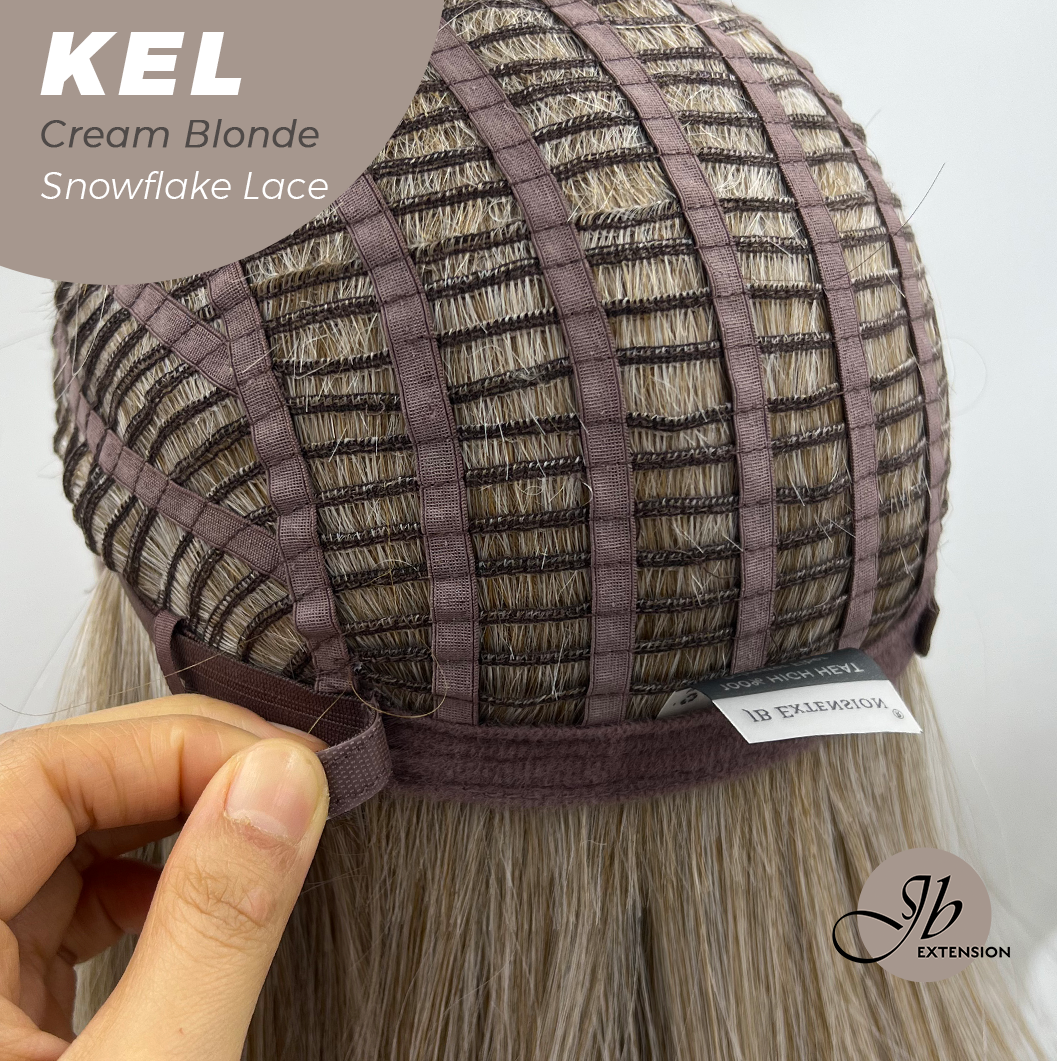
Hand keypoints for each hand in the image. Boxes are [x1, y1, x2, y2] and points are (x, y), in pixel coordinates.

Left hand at [0, 695, 329, 1059]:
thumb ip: (212, 926)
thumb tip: (282, 783)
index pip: (41, 771)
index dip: (174, 746)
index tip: (285, 767)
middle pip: (51, 790)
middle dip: (182, 773)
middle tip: (290, 783)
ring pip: (60, 839)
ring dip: (171, 822)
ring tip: (265, 825)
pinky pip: (61, 901)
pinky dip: (144, 884)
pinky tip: (206, 897)